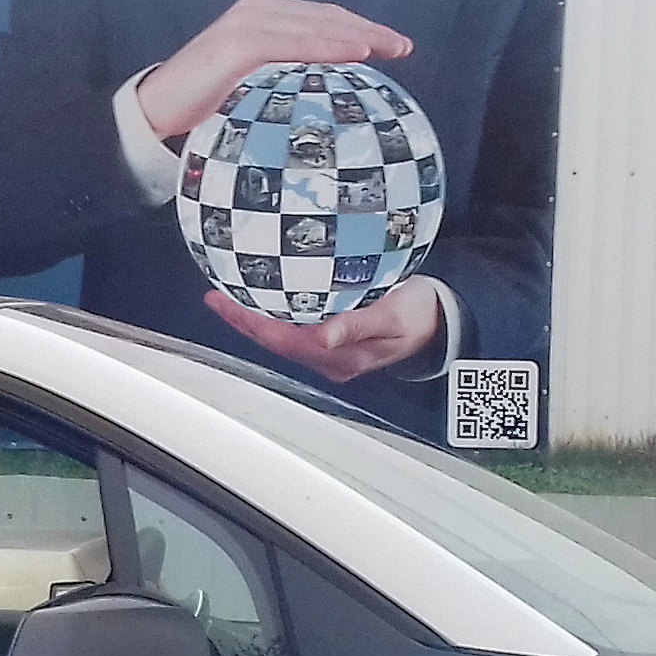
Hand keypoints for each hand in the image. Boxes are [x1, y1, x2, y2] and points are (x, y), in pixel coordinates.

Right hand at [133, 0, 413, 139]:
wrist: (157, 111)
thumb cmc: (207, 105)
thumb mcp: (256, 88)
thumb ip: (288, 80)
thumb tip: (332, 102)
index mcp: (267, 15)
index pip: (325, 18)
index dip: (363, 29)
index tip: (397, 48)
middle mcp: (261, 8)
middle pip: (328, 16)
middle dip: (369, 31)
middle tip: (404, 48)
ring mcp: (249, 21)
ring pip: (316, 24)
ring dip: (356, 36)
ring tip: (387, 49)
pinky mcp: (238, 40)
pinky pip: (293, 42)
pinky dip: (327, 47)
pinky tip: (355, 55)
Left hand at [204, 277, 449, 384]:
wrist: (441, 321)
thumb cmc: (420, 314)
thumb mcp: (393, 316)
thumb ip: (357, 325)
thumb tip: (321, 337)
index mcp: (341, 356)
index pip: (284, 341)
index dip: (252, 322)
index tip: (227, 301)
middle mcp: (330, 359)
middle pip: (275, 342)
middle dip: (243, 320)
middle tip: (214, 295)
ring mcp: (331, 353)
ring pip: (282, 338)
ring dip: (255, 318)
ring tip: (228, 295)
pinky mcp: (333, 342)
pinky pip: (294, 330)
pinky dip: (274, 314)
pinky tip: (263, 300)